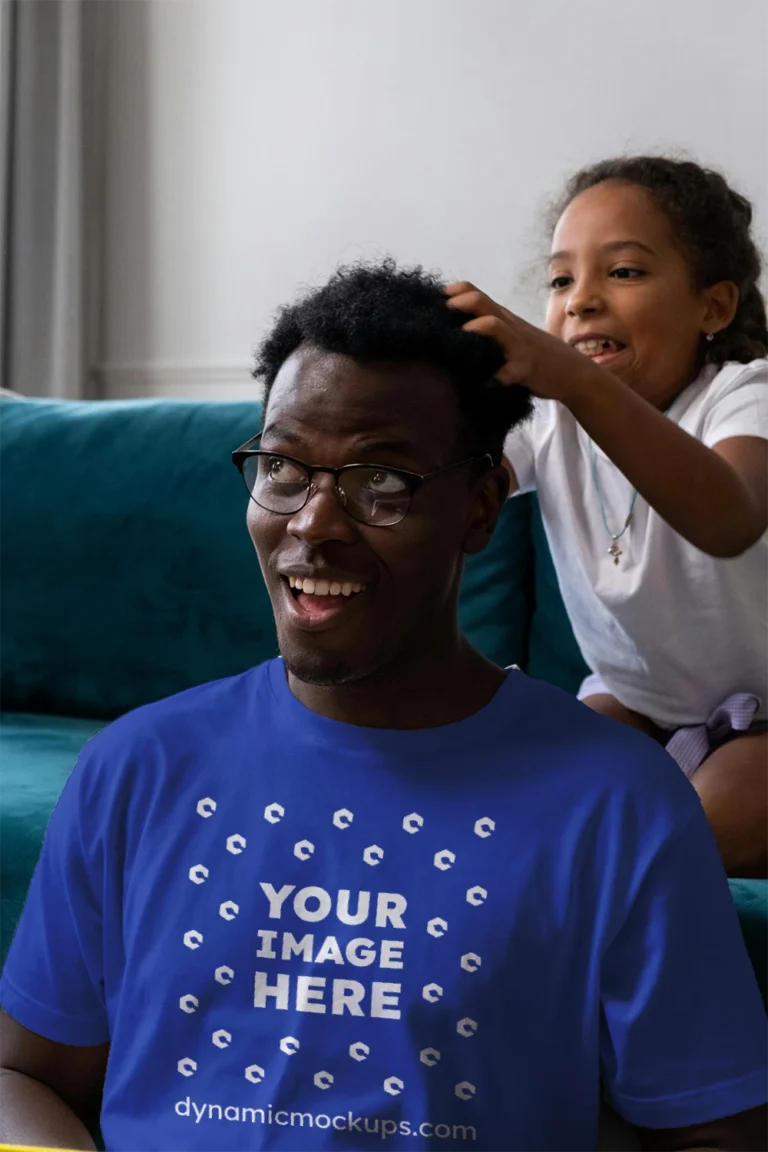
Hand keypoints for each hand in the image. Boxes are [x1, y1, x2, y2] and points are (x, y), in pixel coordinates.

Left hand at [445, 281, 601, 404]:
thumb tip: (452, 335)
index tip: (432, 301)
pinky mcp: (526, 368)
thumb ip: (489, 332)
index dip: (453, 293)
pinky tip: (485, 384)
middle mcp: (509, 326)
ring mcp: (518, 345)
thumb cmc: (536, 356)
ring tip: (460, 337)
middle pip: (481, 301)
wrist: (573, 372)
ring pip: (495, 325)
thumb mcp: (511, 337)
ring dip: (475, 328)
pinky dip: (497, 377)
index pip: (474, 292)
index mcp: (503, 318)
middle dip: (457, 304)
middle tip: (438, 315)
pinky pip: (510, 371)